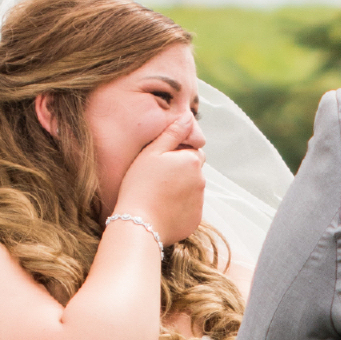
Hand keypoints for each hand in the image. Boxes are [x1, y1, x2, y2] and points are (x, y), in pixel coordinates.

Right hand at [114, 113, 206, 246]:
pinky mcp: (194, 221)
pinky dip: (178, 207)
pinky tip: (161, 208)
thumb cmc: (140, 184)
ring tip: (157, 194)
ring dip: (180, 189)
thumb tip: (188, 116)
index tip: (159, 163)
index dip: (175, 154)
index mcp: (192, 161)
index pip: (192, 150)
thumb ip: (172, 133)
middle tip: (156, 178)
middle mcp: (202, 181)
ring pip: (191, 189)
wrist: (139, 223)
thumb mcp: (152, 152)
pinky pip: (188, 209)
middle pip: (193, 170)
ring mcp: (199, 203)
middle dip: (180, 171)